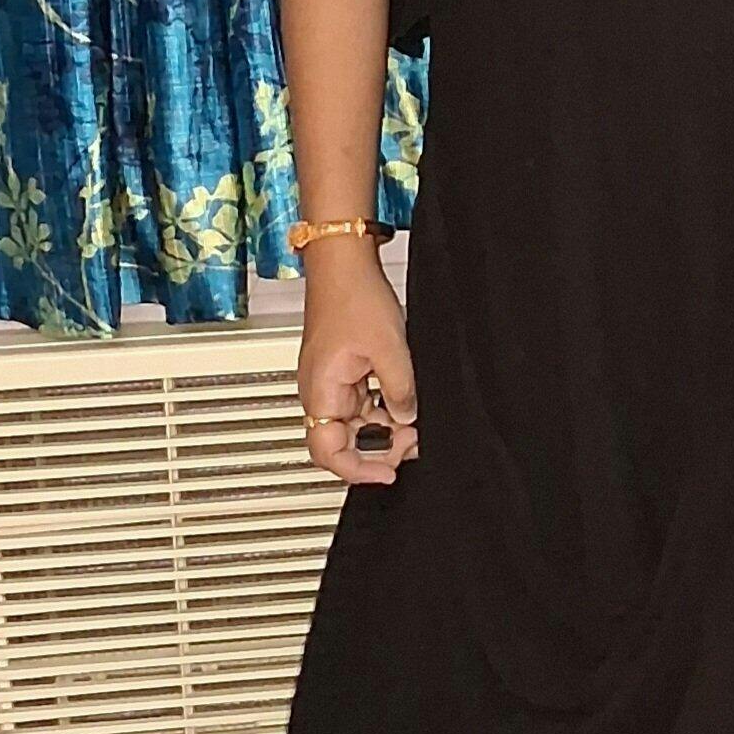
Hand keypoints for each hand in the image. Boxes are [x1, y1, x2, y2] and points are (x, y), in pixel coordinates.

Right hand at [297, 249, 418, 485]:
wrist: (343, 261)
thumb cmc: (354, 296)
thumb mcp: (390, 349)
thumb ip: (400, 391)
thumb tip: (407, 420)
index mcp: (321, 392)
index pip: (329, 453)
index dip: (359, 470)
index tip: (389, 472)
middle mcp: (320, 391)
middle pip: (344, 442)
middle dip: (379, 448)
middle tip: (412, 442)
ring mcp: (331, 381)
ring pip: (356, 423)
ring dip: (384, 429)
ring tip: (413, 424)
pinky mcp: (343, 370)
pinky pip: (361, 402)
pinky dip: (383, 408)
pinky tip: (404, 402)